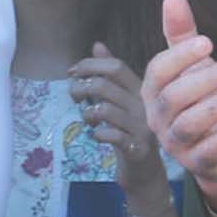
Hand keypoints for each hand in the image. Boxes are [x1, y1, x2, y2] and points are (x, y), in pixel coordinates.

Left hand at [69, 44, 165, 184]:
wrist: (145, 171)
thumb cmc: (129, 131)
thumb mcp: (120, 99)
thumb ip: (110, 74)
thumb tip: (97, 44)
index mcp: (141, 90)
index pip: (116, 66)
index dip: (90, 65)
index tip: (71, 72)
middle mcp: (145, 106)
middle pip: (106, 85)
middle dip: (81, 87)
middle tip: (74, 97)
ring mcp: (143, 128)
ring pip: (106, 110)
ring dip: (88, 113)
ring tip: (88, 119)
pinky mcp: (138, 148)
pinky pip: (111, 135)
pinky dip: (98, 133)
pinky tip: (97, 135)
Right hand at [143, 0, 216, 212]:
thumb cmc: (200, 100)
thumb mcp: (192, 66)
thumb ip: (181, 34)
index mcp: (152, 91)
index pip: (158, 71)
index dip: (181, 56)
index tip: (209, 42)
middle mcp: (157, 117)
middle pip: (175, 97)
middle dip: (208, 78)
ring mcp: (176, 143)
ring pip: (190, 124)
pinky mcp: (198, 163)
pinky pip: (210, 150)